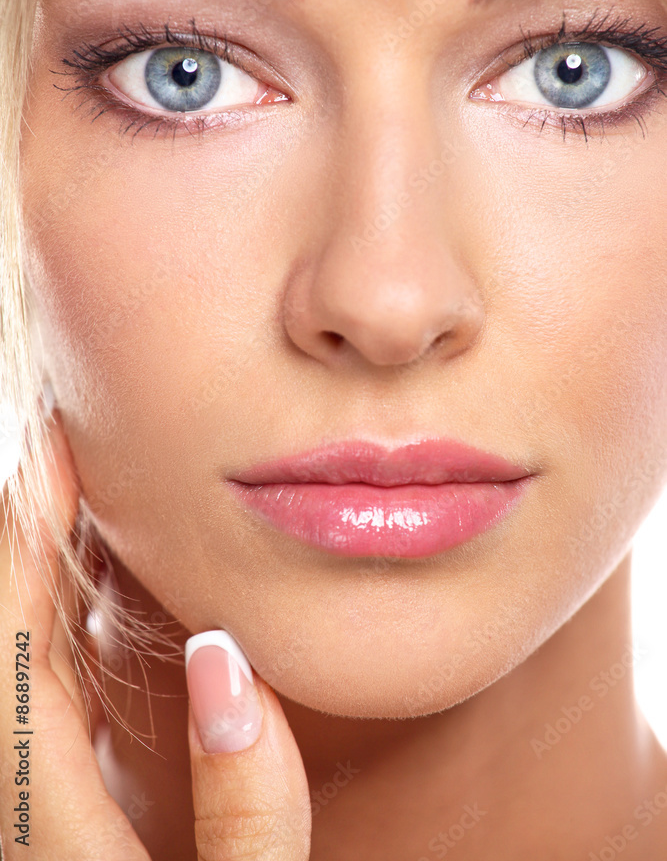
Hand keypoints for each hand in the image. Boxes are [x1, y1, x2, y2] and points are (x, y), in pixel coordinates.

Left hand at [0, 409, 311, 858]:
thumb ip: (248, 809)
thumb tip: (227, 658)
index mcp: (41, 830)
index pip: (11, 648)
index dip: (25, 537)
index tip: (51, 448)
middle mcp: (16, 805)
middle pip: (10, 638)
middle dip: (33, 533)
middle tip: (70, 445)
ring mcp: (31, 811)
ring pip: (23, 662)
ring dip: (48, 573)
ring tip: (89, 500)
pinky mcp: (56, 817)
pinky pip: (43, 695)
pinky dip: (65, 626)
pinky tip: (102, 602)